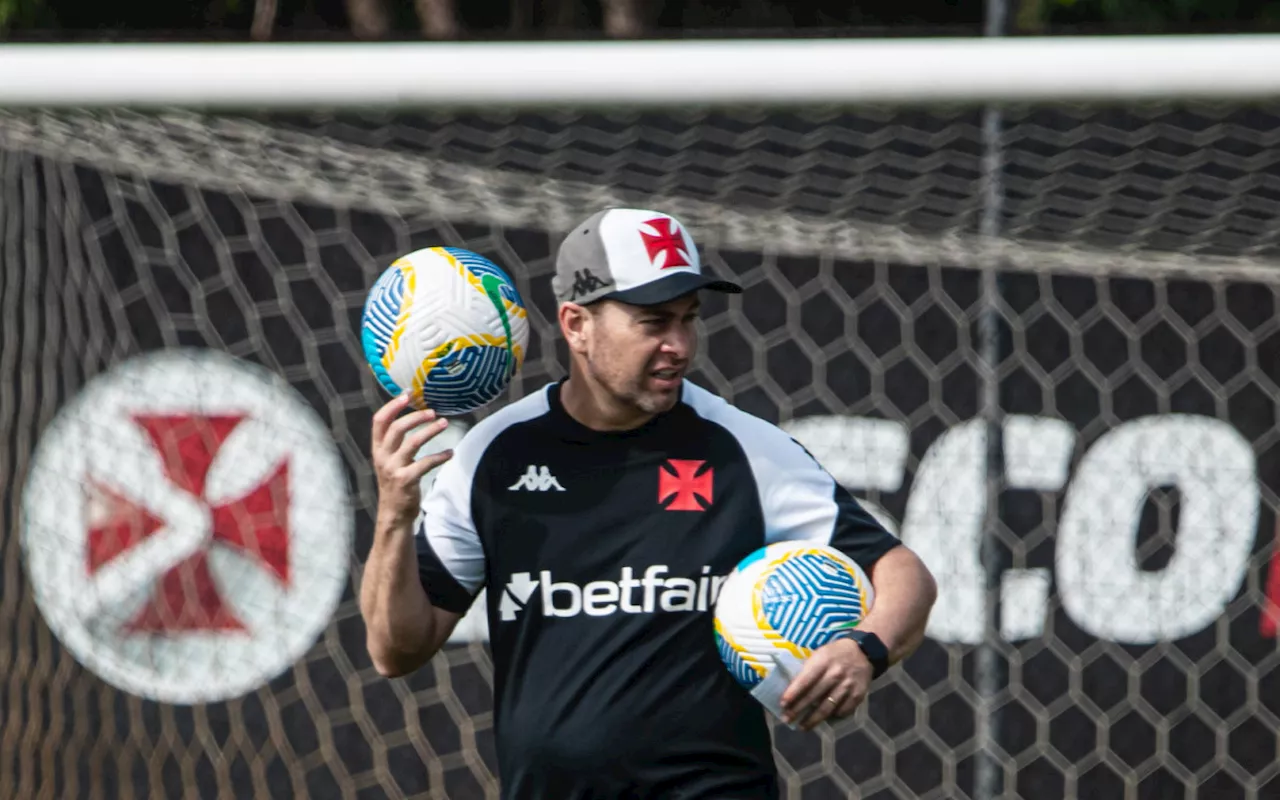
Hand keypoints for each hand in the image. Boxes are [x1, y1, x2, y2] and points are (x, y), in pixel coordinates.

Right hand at [371, 393, 452, 526]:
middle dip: (416, 416)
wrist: (393, 513)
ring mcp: (393, 469)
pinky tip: (450, 452)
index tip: (407, 394)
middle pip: (397, 428)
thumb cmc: (396, 481)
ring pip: (412, 443)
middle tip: (433, 411)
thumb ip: (396, 441)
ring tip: (445, 423)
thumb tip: (412, 415)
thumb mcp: (389, 460)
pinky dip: (440, 456)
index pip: (379, 421)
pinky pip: (426, 463)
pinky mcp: (406, 481)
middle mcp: (382, 457)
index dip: (392, 406)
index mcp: (377, 449)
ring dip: (431, 431)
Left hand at [778, 638, 872, 730]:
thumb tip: (792, 689)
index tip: (783, 704)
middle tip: (787, 719)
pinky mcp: (858, 695)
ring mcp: (847, 686)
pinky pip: (843, 711)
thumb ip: (808, 670)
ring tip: (802, 726)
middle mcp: (835, 674)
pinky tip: (824, 720)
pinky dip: (833, 717)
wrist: (864, 652)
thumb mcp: (820, 654)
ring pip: (828, 708)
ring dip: (813, 719)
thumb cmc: (835, 653)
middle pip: (814, 696)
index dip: (793, 693)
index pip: (805, 680)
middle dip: (798, 709)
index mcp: (823, 661)